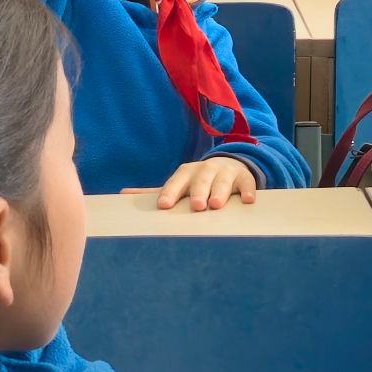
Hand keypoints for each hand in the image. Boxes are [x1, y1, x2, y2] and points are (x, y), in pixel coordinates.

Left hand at [137, 154, 259, 211]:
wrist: (229, 166)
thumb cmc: (197, 182)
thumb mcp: (178, 184)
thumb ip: (154, 191)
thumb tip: (123, 195)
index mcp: (187, 173)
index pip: (177, 180)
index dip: (171, 192)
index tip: (164, 205)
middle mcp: (206, 170)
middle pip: (201, 179)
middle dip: (198, 191)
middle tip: (196, 206)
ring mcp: (226, 173)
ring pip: (223, 181)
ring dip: (220, 192)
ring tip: (216, 205)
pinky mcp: (244, 178)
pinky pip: (247, 184)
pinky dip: (248, 191)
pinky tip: (248, 201)